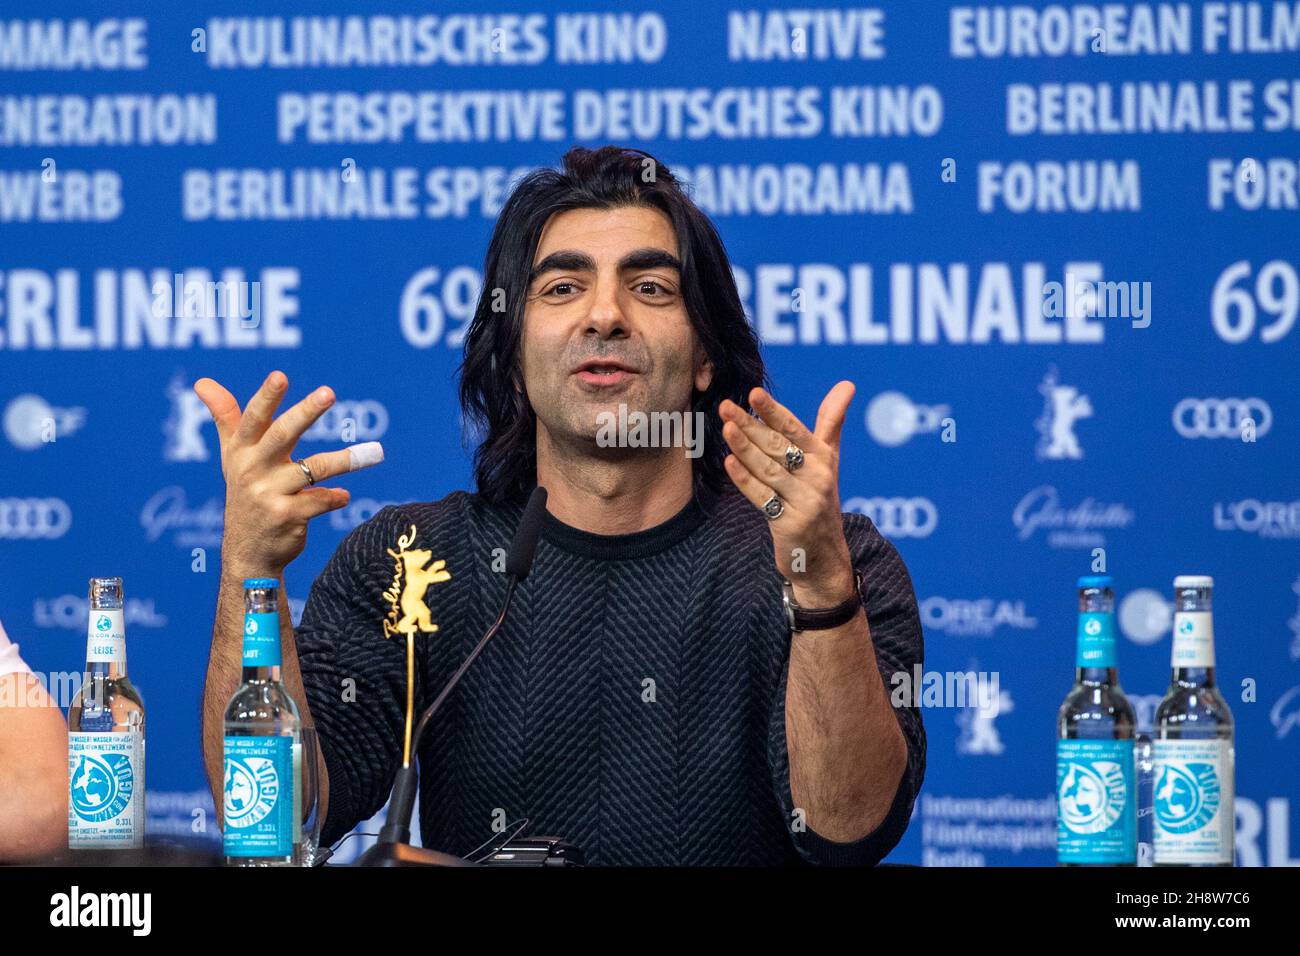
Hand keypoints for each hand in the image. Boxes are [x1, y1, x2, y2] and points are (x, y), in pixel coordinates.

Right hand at [193, 370, 383, 578]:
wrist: (247, 551)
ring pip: (313, 469)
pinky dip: (334, 497)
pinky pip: (319, 501)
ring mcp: (269, 494)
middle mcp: (253, 469)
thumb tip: (201, 381)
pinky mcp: (287, 517)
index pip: (252, 418)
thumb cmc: (245, 492)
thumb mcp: (231, 456)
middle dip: (305, 412)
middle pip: (282, 435)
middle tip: (328, 393)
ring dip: (344, 460)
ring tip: (375, 452)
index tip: (280, 376)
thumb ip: (223, 417)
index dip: (266, 398)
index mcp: (241, 450)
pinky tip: (344, 497)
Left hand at [720, 382, 856, 606]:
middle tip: (726, 406)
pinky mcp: (790, 524)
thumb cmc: (820, 500)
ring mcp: (805, 502)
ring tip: (726, 428)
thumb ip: (832, 422)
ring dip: (746, 449)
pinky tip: (729, 463)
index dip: (774, 412)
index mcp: (824, 459)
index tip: (753, 393)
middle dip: (751, 425)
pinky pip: (764, 498)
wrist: (824, 557)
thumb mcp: (829, 460)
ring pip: (769, 470)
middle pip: (778, 447)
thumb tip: (847, 383)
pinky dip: (746, 480)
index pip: (795, 430)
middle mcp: (817, 478)